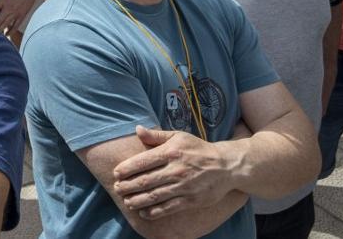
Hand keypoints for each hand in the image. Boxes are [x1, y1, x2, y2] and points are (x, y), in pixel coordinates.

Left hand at [112, 126, 235, 219]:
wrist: (226, 166)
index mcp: (171, 152)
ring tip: (126, 202)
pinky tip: (143, 212)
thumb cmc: (198, 149)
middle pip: (146, 180)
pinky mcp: (191, 200)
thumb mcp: (179, 136)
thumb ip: (156, 136)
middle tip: (117, 189)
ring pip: (155, 196)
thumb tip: (137, 129)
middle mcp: (176, 170)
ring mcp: (183, 186)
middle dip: (128, 186)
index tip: (116, 173)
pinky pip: (169, 208)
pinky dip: (154, 212)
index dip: (127, 168)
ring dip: (137, 200)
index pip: (143, 161)